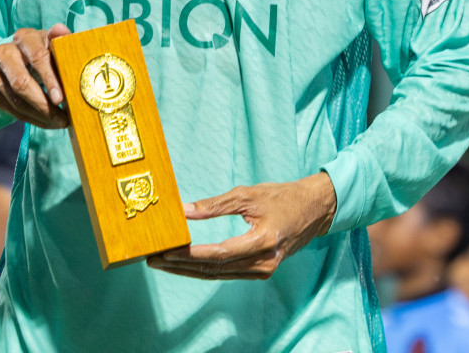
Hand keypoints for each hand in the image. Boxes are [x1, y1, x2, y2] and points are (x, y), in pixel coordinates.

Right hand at [0, 25, 70, 128]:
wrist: (16, 55)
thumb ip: (59, 39)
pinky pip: (9, 109)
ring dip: (38, 116)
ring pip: (15, 100)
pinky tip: (45, 122)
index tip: (61, 99)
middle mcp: (5, 52)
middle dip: (43, 105)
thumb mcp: (52, 43)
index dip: (49, 79)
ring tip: (58, 123)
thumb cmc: (43, 50)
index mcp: (24, 37)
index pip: (37, 57)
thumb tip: (60, 29)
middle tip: (62, 120)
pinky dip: (30, 118)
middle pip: (21, 82)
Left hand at [146, 172, 337, 280]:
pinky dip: (205, 269)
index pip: (220, 253)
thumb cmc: (283, 197)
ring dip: (189, 270)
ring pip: (218, 275)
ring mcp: (263, 270)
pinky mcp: (261, 271)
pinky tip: (186, 264)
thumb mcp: (248, 194)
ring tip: (163, 263)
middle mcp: (264, 262)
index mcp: (264, 241)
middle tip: (154, 259)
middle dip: (182, 265)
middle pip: (215, 269)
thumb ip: (215, 204)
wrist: (313, 210)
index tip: (167, 251)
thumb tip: (185, 210)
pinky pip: (227, 273)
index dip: (191, 254)